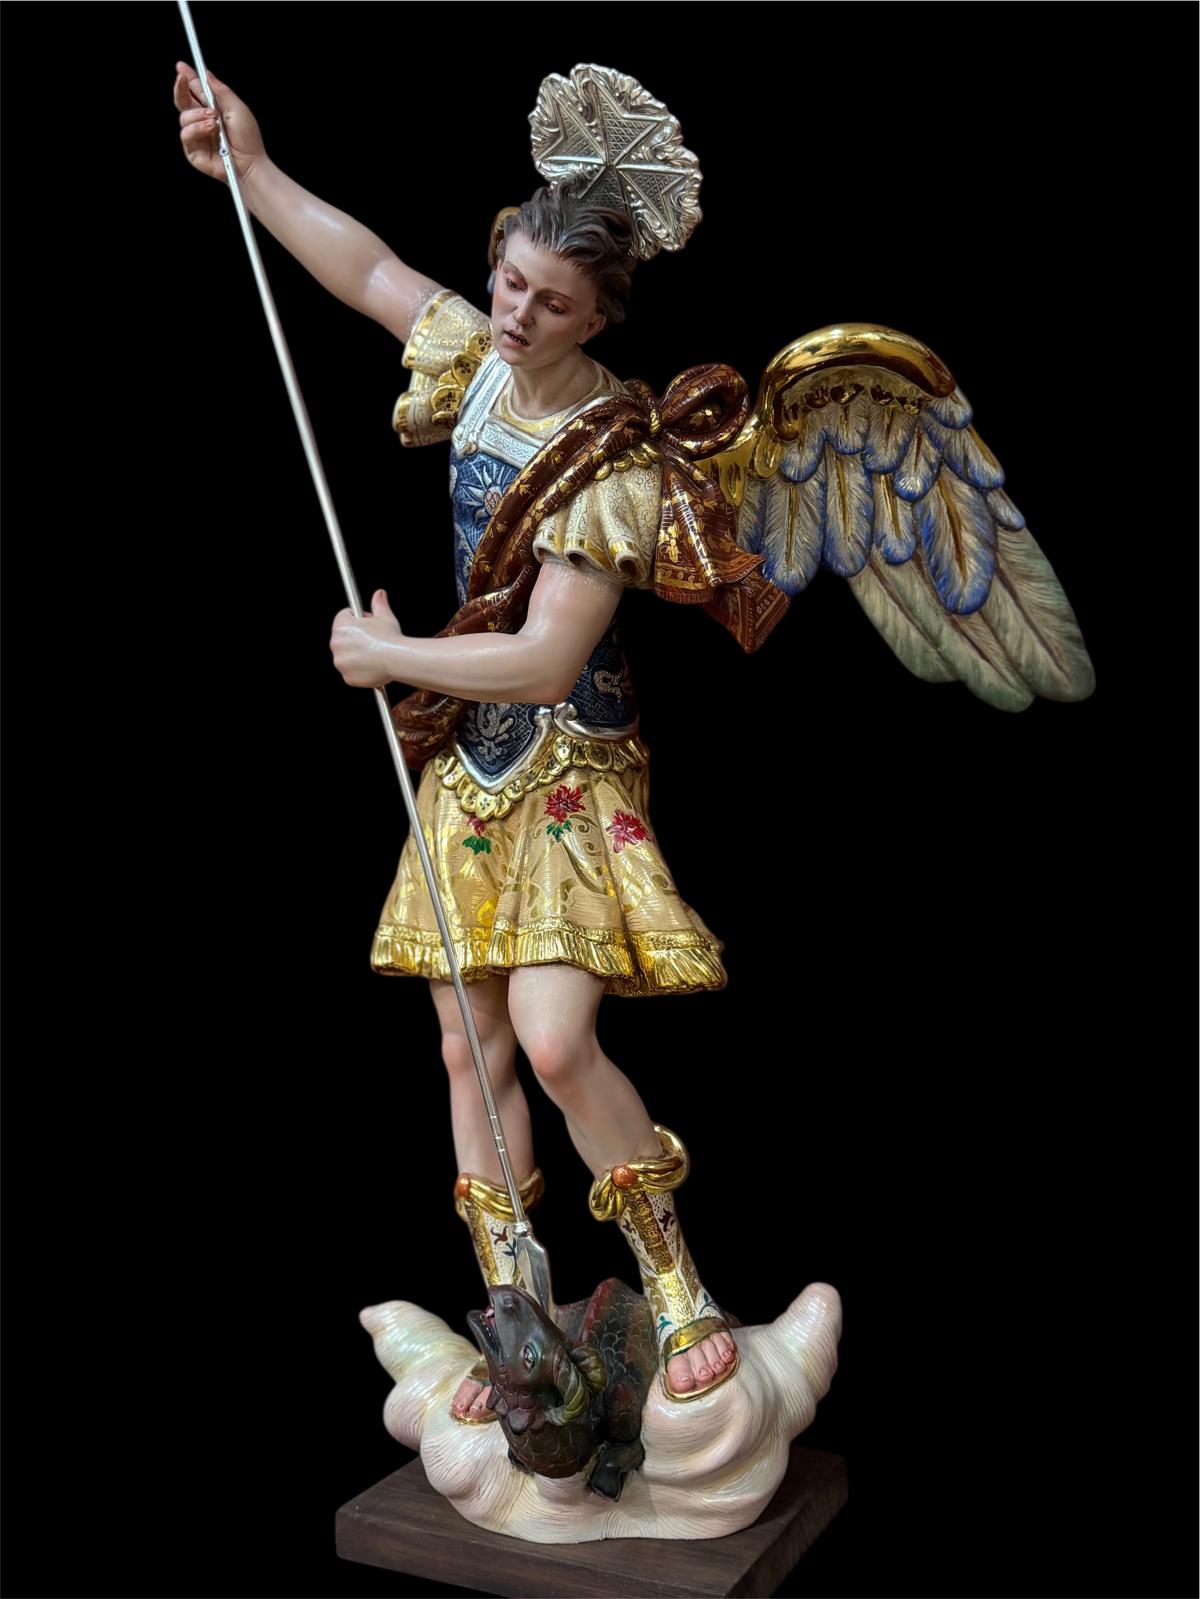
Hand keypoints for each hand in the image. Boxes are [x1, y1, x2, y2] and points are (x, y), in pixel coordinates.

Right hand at [174, 61, 265, 185]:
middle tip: (182, 79)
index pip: (195, 90)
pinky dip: (197, 129)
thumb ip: (221, 91)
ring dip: (197, 115)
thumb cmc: (248, 139)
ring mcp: (197, 136)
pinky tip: (210, 130)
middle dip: (180, 88)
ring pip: (183, 117)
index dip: (187, 78)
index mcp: (213, 109)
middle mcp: (202, 121)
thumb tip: (207, 74)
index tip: (181, 66)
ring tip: (214, 120)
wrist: (250, 164)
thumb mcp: (237, 108)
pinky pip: (186, 134)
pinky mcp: (193, 151)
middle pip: (183, 101)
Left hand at [330, 590, 404, 688]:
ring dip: (356, 654)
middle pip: (343, 638)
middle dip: (356, 638)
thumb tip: (379, 593)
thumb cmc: (390, 637)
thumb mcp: (385, 616)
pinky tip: (372, 665)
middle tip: (373, 640)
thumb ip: (379, 604)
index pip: (344, 617)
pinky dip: (359, 670)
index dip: (358, 619)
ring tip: (374, 653)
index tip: (367, 624)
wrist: (397, 659)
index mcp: (341, 625)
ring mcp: (340, 662)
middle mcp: (336, 643)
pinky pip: (351, 672)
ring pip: (347, 656)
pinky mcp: (347, 677)